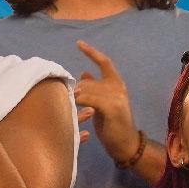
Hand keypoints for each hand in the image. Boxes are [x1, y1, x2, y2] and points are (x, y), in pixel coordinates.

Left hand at [74, 40, 139, 161]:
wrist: (125, 143)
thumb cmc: (112, 124)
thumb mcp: (103, 102)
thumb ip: (95, 87)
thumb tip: (83, 73)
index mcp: (116, 83)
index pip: (104, 62)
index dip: (91, 52)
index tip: (78, 43)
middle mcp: (118, 87)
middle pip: (88, 80)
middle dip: (74, 87)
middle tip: (63, 94)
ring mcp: (117, 97)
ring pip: (87, 89)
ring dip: (74, 95)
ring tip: (66, 102)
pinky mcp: (113, 108)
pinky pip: (90, 99)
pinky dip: (80, 100)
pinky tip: (73, 103)